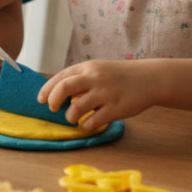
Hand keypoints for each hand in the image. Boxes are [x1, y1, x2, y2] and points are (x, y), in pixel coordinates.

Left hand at [37, 60, 160, 130]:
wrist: (150, 79)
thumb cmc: (120, 76)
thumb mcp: (98, 70)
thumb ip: (80, 79)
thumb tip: (58, 93)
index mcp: (88, 68)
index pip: (60, 77)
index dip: (47, 89)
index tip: (41, 100)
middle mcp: (95, 78)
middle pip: (63, 89)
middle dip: (53, 101)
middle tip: (53, 109)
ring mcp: (106, 93)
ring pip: (76, 108)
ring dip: (70, 116)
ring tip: (73, 118)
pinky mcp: (117, 108)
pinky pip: (93, 121)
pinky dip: (87, 124)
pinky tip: (89, 123)